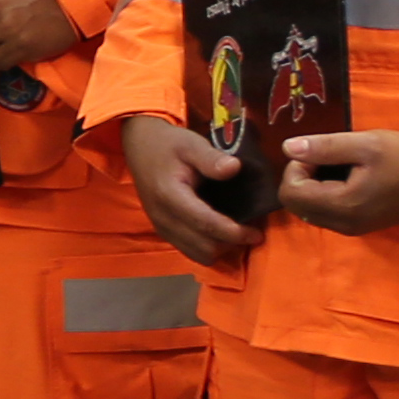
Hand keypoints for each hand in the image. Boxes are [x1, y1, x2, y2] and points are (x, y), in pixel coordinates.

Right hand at [116, 114, 252, 266]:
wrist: (140, 146)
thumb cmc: (168, 144)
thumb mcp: (191, 144)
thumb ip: (211, 158)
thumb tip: (235, 168)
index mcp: (169, 195)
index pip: (205, 224)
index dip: (233, 233)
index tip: (257, 233)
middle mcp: (163, 217)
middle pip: (204, 247)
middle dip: (230, 243)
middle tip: (252, 231)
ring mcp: (161, 226)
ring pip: (198, 254)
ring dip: (220, 248)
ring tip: (236, 233)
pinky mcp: (162, 230)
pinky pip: (190, 251)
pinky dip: (208, 247)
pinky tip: (219, 232)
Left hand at [278, 129, 398, 235]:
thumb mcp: (365, 144)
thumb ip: (324, 147)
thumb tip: (287, 148)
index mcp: (343, 206)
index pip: (292, 192)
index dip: (296, 167)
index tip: (319, 151)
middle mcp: (343, 224)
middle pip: (295, 204)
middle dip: (301, 177)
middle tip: (326, 157)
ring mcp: (352, 229)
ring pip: (308, 210)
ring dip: (312, 186)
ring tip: (338, 166)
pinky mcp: (360, 227)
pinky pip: (325, 214)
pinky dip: (325, 195)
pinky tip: (346, 178)